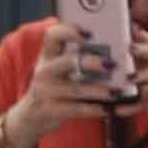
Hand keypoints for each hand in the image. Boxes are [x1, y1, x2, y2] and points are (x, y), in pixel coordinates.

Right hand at [8, 16, 120, 146]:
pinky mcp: (49, 110)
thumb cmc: (53, 88)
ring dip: (99, 90)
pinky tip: (107, 109)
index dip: (70, 30)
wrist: (31, 116)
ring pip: (76, 89)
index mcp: (48, 56)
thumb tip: (111, 51)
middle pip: (69, 62)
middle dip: (92, 62)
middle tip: (111, 65)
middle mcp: (45, 71)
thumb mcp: (57, 70)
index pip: (53, 35)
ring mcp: (45, 91)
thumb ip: (77, 58)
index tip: (89, 33)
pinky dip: (93, 109)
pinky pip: (76, 109)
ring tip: (116, 92)